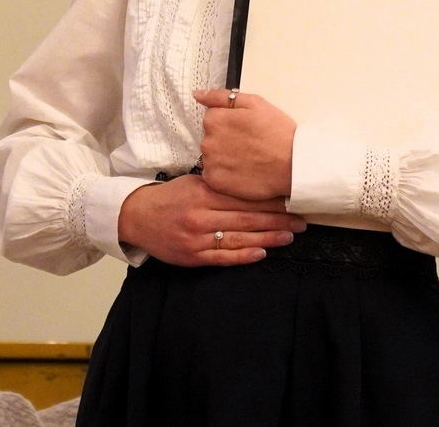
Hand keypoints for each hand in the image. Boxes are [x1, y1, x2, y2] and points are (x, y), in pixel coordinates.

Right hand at [117, 176, 305, 266]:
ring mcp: (196, 239)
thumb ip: (219, 184)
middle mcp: (201, 216)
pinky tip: (262, 253)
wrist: (137, 217)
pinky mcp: (192, 257)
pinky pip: (223, 257)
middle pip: (247, 219)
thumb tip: (253, 184)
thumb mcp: (193, 181)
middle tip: (301, 220)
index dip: (270, 200)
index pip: (244, 197)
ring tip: (289, 236)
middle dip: (277, 220)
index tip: (292, 199)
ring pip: (239, 239)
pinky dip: (244, 256)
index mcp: (203, 193)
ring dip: (268, 238)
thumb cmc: (170, 196)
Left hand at [193, 88, 295, 200]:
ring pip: (212, 156)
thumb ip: (222, 97)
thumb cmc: (278, 133)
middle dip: (225, 140)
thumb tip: (197, 94)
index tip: (245, 130)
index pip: (212, 118)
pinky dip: (224, 174)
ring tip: (247, 159)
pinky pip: (213, 175)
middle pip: (210, 137)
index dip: (230, 123)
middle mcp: (207, 141)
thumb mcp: (254, 103)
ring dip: (224, 157)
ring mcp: (211, 163)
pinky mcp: (216, 182)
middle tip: (249, 145)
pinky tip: (242, 171)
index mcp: (214, 119)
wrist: (294, 165)